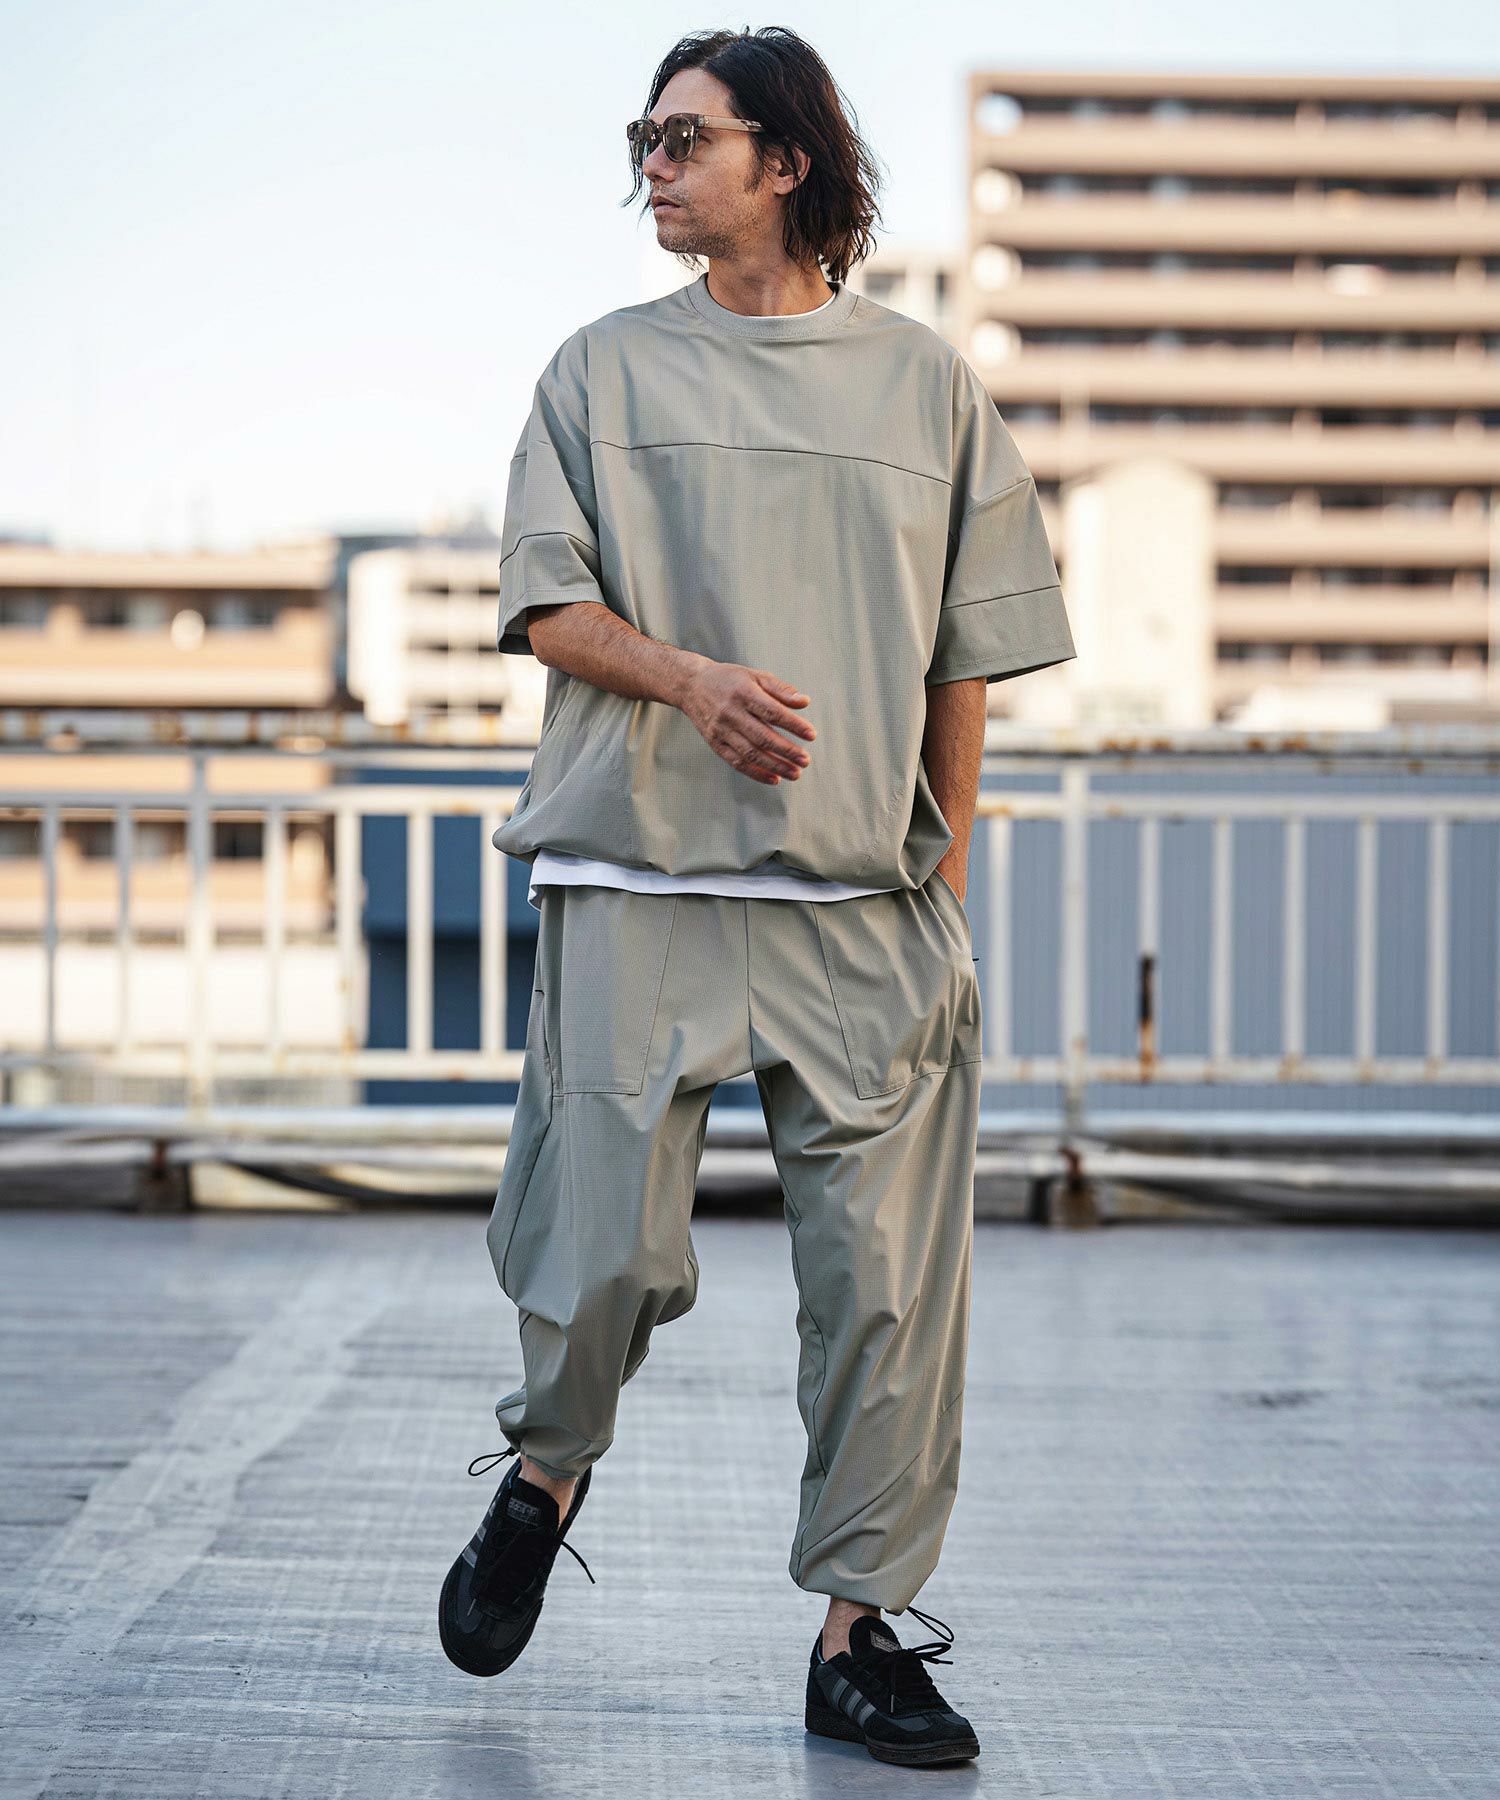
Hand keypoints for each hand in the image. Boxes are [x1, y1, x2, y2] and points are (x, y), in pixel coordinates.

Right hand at [679, 660, 815, 785]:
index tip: (811, 735)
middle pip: (762, 736)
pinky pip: (736, 762)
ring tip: (795, 773)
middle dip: (786, 751)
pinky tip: (774, 779)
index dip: (793, 725)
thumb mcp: (755, 676)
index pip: (772, 712)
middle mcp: (731, 712)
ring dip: (774, 766)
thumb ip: (780, 689)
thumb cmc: (730, 680)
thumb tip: (804, 702)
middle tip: (806, 760)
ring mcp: (721, 730)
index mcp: (744, 692)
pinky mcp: (714, 743)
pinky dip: (756, 773)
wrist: (691, 685)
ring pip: (750, 753)